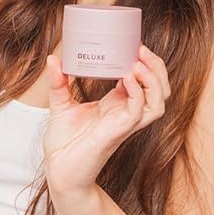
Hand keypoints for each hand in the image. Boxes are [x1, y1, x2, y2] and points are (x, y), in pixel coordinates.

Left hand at [41, 47, 169, 197]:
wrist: (58, 170)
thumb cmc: (64, 144)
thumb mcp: (60, 104)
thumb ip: (59, 82)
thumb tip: (53, 58)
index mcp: (117, 106)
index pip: (145, 83)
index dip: (146, 64)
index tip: (135, 45)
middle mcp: (126, 114)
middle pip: (160, 90)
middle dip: (157, 68)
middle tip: (142, 49)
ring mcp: (125, 124)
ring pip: (158, 102)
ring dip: (154, 80)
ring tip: (138, 63)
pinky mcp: (118, 132)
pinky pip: (138, 112)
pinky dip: (137, 93)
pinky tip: (126, 78)